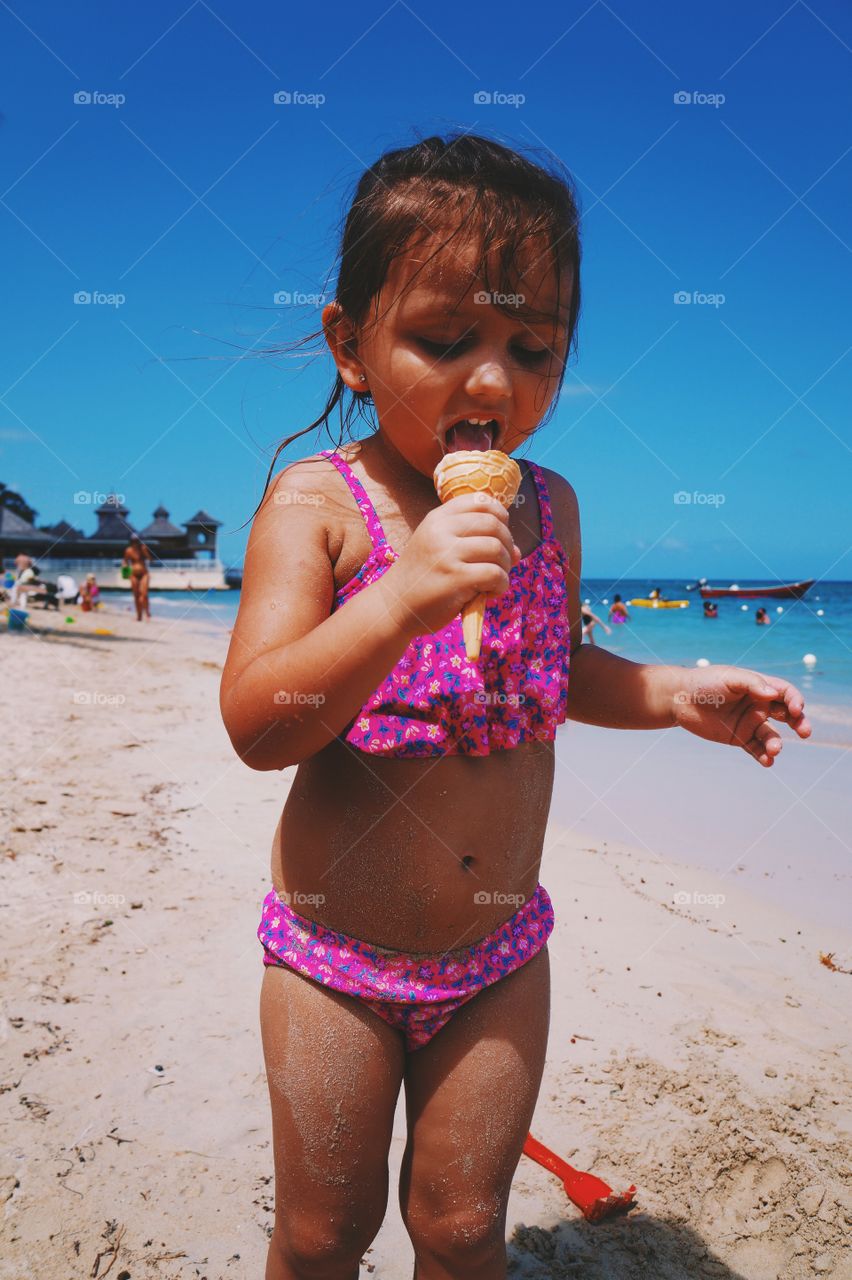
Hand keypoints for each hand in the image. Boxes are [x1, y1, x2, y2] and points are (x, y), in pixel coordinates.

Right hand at [379, 492, 520, 637]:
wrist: (395, 606)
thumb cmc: (423, 577)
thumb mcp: (439, 547)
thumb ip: (474, 541)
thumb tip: (517, 551)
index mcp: (438, 518)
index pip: (480, 500)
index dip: (500, 515)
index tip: (499, 534)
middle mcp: (441, 531)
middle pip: (494, 524)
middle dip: (507, 544)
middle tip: (502, 563)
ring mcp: (447, 554)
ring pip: (497, 549)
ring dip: (505, 567)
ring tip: (495, 580)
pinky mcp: (455, 578)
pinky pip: (495, 574)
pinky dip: (501, 585)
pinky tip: (490, 593)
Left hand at [671, 665, 810, 766]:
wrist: (679, 698)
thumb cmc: (704, 682)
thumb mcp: (729, 677)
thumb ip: (752, 684)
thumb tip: (773, 694)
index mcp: (759, 687)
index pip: (786, 693)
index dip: (795, 701)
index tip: (796, 709)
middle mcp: (759, 705)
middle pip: (787, 716)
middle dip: (799, 723)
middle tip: (805, 732)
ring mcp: (750, 723)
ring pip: (771, 736)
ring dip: (776, 744)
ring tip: (774, 750)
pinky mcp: (738, 737)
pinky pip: (755, 749)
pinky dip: (763, 756)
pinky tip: (767, 761)